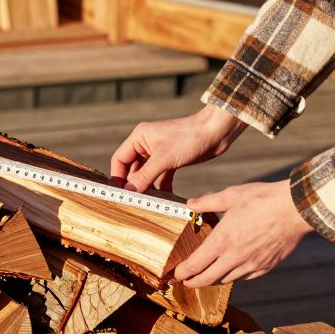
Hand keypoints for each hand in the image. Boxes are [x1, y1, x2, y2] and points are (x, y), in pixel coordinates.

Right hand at [110, 105, 247, 192]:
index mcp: (139, 137)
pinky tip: (166, 197)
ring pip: (147, 173)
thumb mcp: (164, 159)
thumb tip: (128, 191)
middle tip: (134, 202)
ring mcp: (159, 152)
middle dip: (134, 184)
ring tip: (149, 202)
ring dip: (148, 187)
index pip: (119, 159)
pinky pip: (161, 175)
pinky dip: (162, 186)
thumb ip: (144, 176)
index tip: (119, 194)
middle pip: (132, 168)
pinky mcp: (172, 159)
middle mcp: (146, 144)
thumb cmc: (189, 138)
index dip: (118, 177)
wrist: (217, 131)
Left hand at [175, 180, 312, 286]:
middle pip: (206, 279)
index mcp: (222, 240)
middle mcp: (234, 257)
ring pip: (225, 280)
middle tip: (183, 281)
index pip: (195, 265)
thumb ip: (208, 202)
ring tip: (203, 278)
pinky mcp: (265, 267)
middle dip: (192, 282)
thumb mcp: (232, 195)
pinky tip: (228, 272)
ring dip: (211, 281)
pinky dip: (231, 277)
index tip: (174, 275)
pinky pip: (243, 278)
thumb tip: (190, 204)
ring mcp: (251, 265)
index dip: (181, 273)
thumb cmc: (263, 199)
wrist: (296, 209)